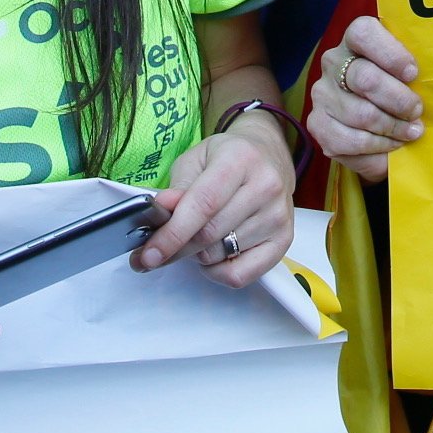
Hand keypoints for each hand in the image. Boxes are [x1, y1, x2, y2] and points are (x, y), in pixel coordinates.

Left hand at [134, 121, 293, 286]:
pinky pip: (241, 275)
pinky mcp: (284, 240)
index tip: (149, 254)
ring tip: (198, 236)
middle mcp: (266, 186)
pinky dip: (218, 272)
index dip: (172, 234)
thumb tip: (162, 212)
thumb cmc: (226, 159)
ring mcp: (278, 215)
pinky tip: (215, 254)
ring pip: (221, 256)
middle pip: (210, 235)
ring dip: (198, 255)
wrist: (268, 156)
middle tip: (156, 251)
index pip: (204, 204)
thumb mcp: (195, 160)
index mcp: (240, 159)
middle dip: (176, 249)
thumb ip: (177, 188)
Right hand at [306, 14, 422, 183]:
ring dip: (393, 127)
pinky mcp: (319, 125)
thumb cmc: (399, 92)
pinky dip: (378, 146)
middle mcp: (333, 62)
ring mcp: (323, 94)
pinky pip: (351, 140)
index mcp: (355, 41)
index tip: (413, 73)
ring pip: (361, 113)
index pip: (363, 33)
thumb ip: (415, 71)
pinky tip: (392, 144)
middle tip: (417, 111)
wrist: (377, 129)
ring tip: (411, 132)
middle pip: (365, 78)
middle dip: (398, 99)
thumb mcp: (408, 76)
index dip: (391, 54)